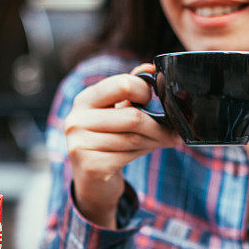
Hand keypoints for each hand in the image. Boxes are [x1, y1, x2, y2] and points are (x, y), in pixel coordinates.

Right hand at [64, 64, 180, 227]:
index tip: (153, 100)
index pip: (122, 84)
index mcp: (84, 100)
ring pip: (134, 138)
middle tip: (173, 130)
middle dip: (158, 125)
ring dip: (156, 140)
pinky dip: (146, 152)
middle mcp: (76, 120)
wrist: (92, 181)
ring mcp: (80, 144)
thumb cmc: (108, 140)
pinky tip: (151, 150)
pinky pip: (129, 155)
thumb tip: (151, 68)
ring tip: (165, 140)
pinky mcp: (91, 166)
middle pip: (133, 116)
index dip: (145, 91)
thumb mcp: (115, 112)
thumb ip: (130, 90)